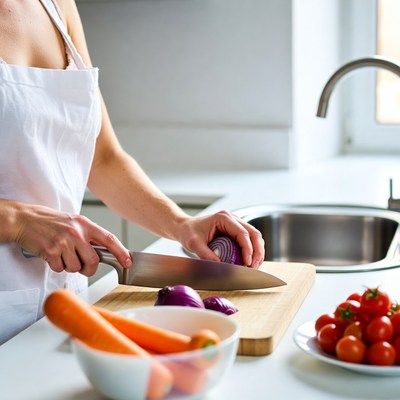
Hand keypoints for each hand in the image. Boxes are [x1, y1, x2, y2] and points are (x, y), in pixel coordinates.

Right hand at [12, 202, 131, 275]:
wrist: (25, 219)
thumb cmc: (51, 221)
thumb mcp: (74, 222)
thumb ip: (88, 235)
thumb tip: (103, 251)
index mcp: (85, 224)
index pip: (109, 239)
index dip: (121, 252)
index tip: (127, 261)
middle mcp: (76, 232)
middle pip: (93, 261)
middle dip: (89, 268)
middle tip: (82, 266)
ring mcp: (63, 242)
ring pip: (76, 267)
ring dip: (69, 266)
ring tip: (62, 253)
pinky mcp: (51, 251)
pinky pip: (60, 268)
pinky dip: (56, 266)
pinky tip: (52, 254)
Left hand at [177, 210, 264, 268]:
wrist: (185, 227)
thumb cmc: (188, 232)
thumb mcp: (193, 244)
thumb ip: (205, 254)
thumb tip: (220, 266)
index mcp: (223, 218)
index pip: (242, 233)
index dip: (248, 249)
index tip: (248, 263)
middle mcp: (232, 218)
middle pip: (253, 233)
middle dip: (257, 251)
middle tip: (254, 267)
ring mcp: (235, 223)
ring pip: (254, 236)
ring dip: (257, 252)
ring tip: (254, 266)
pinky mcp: (235, 230)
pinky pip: (249, 239)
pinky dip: (252, 251)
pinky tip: (250, 262)